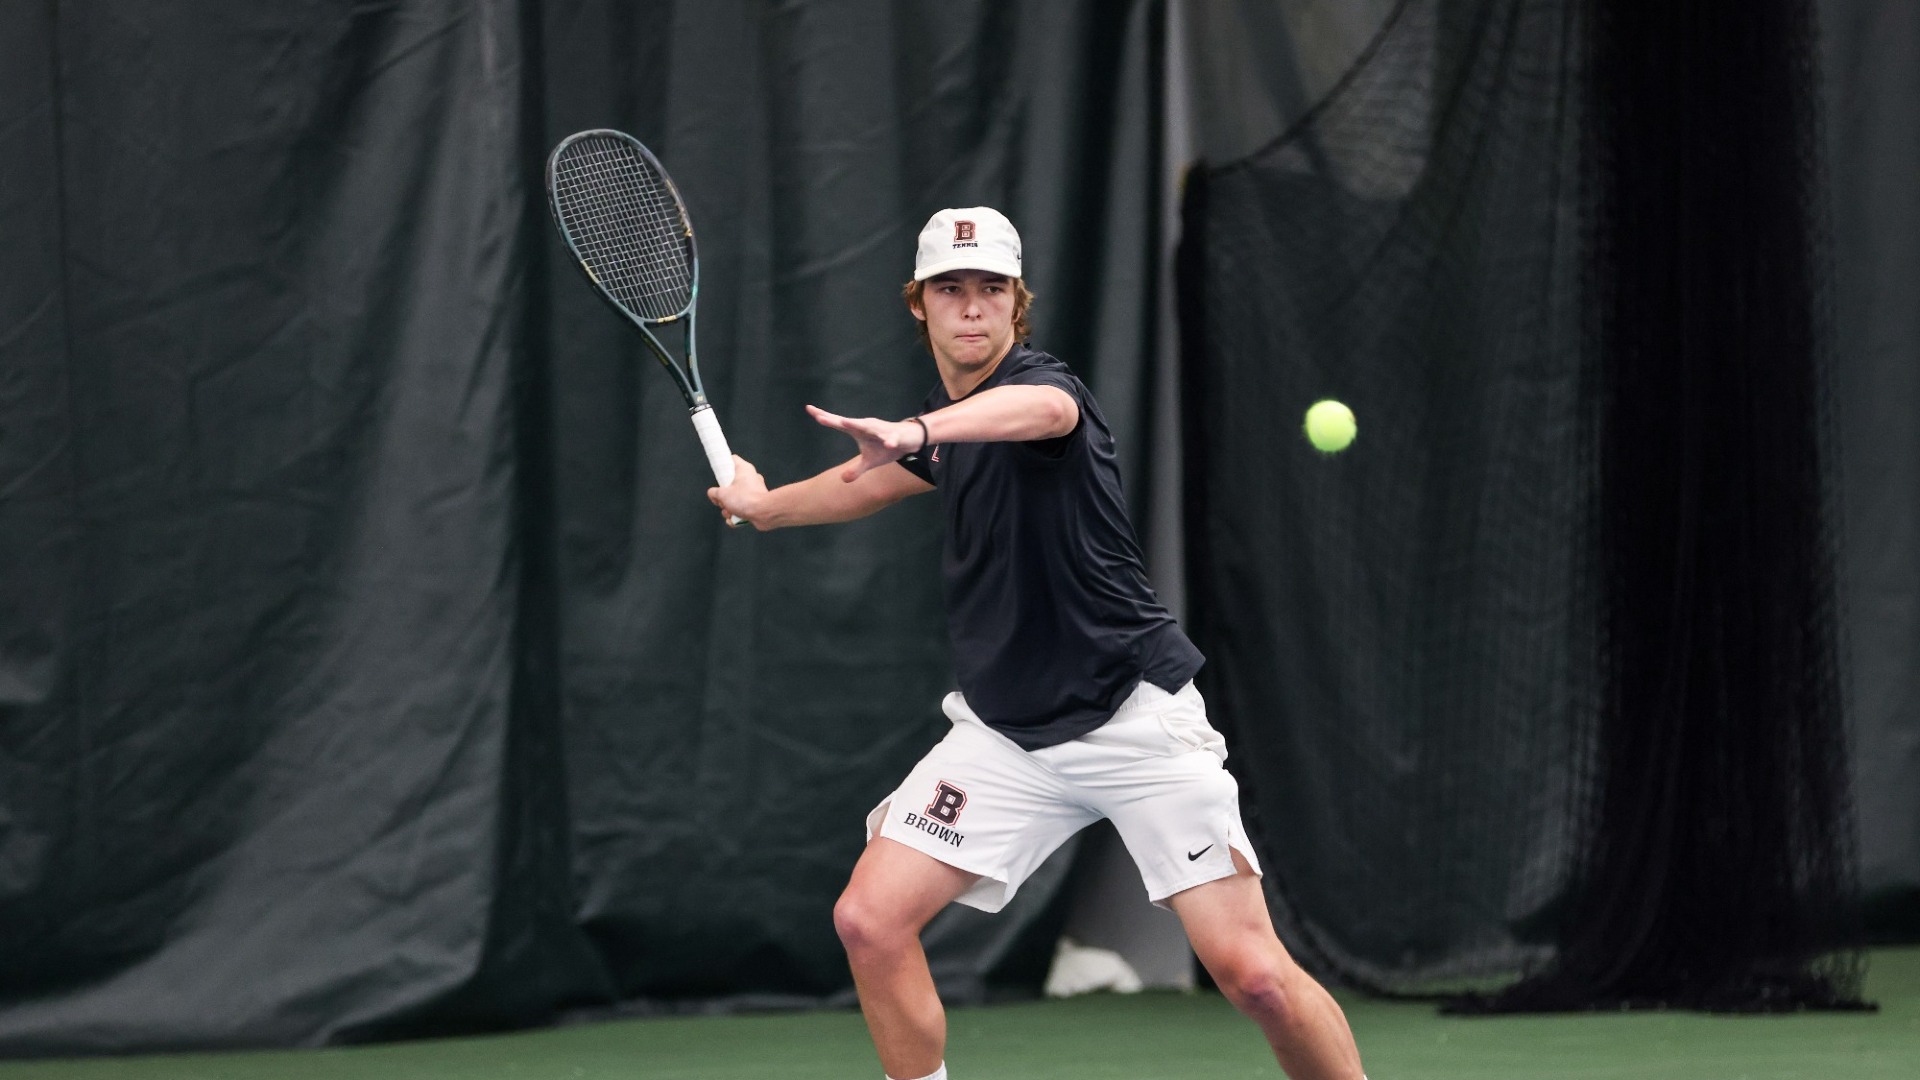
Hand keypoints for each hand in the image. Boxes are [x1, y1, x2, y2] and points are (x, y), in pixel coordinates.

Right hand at [708, 455, 770, 528]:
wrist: (764, 513)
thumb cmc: (746, 499)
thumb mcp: (722, 494)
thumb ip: (714, 492)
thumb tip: (713, 494)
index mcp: (744, 469)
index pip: (731, 459)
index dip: (723, 464)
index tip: (717, 472)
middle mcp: (750, 478)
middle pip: (730, 483)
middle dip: (723, 497)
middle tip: (722, 500)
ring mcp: (754, 491)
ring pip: (735, 498)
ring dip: (728, 508)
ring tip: (730, 512)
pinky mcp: (756, 504)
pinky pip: (742, 508)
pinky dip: (736, 515)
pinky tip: (735, 519)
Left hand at [806, 405, 924, 480]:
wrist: (911, 439)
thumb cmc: (886, 446)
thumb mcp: (870, 462)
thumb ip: (856, 470)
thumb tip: (843, 480)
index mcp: (858, 430)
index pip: (838, 423)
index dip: (824, 416)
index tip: (808, 408)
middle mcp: (868, 427)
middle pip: (849, 423)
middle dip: (835, 420)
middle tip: (819, 417)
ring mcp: (882, 430)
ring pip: (868, 427)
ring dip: (857, 424)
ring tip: (844, 422)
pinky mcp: (896, 436)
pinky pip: (892, 439)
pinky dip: (890, 441)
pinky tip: (889, 444)